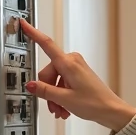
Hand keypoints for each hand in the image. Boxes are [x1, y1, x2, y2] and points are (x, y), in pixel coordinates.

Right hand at [20, 18, 135, 129]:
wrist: (111, 110)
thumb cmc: (95, 103)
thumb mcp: (64, 99)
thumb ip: (45, 91)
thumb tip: (31, 85)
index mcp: (68, 63)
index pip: (46, 44)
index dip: (33, 33)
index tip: (24, 23)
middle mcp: (72, 61)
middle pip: (48, 73)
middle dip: (48, 91)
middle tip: (54, 106)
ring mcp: (76, 68)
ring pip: (54, 81)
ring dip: (55, 97)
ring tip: (61, 110)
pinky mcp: (79, 75)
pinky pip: (62, 83)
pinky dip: (62, 97)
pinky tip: (65, 108)